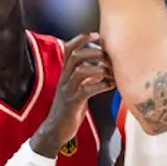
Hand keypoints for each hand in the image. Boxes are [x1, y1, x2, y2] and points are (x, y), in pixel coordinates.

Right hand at [32, 33, 113, 156]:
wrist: (56, 130)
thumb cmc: (69, 109)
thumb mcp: (76, 89)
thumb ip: (86, 78)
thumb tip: (102, 68)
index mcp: (65, 73)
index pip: (69, 49)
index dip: (81, 39)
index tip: (97, 35)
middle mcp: (64, 79)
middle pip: (75, 56)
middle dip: (93, 52)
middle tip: (107, 56)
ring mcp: (68, 90)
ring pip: (80, 70)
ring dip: (98, 68)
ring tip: (110, 72)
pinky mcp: (73, 102)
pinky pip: (87, 89)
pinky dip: (101, 85)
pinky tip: (110, 86)